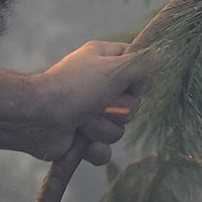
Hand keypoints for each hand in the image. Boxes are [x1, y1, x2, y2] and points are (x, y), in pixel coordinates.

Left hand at [0, 41, 153, 166]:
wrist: (38, 119)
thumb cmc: (75, 88)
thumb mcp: (114, 68)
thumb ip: (142, 62)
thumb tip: (163, 52)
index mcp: (103, 60)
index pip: (137, 65)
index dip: (138, 78)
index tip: (130, 83)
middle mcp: (98, 84)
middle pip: (132, 103)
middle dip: (118, 111)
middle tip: (100, 104)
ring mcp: (90, 111)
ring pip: (119, 129)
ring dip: (103, 129)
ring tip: (83, 122)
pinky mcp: (83, 137)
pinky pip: (105, 149)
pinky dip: (96, 149)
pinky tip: (84, 144)